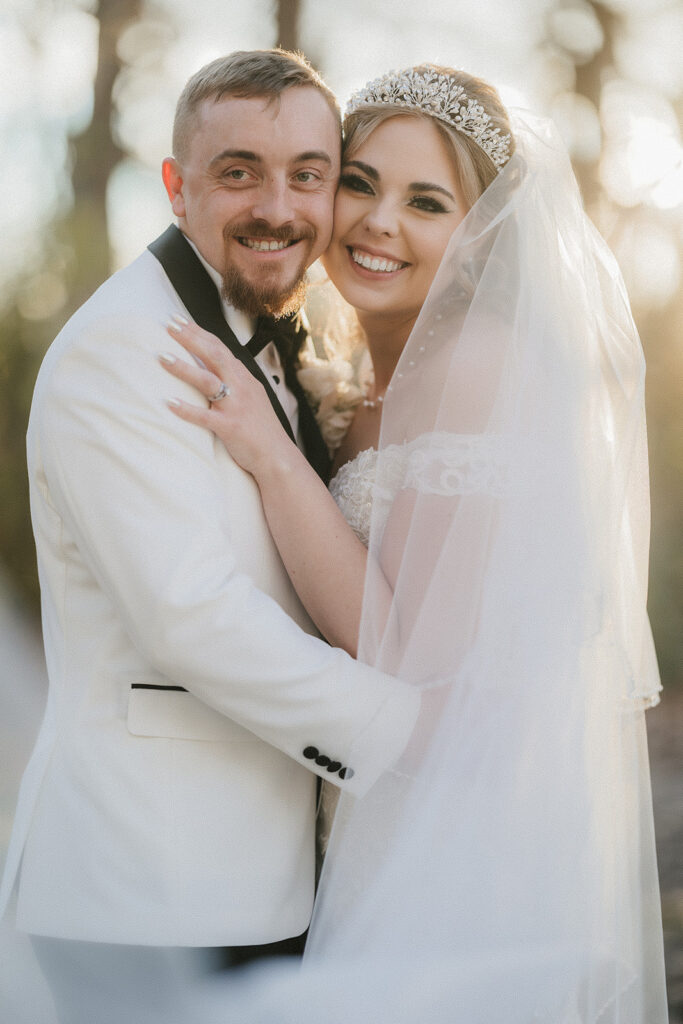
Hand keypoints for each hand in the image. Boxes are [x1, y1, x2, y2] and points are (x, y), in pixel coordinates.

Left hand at [160, 315, 295, 478]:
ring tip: (162, 357)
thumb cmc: (260, 428)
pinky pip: (205, 417)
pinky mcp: (230, 427)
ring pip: (208, 381)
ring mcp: (236, 406)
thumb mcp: (250, 397)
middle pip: (214, 355)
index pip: (219, 347)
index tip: (177, 320)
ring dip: (184, 368)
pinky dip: (187, 410)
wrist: (277, 456)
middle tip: (168, 326)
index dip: (198, 332)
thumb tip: (211, 366)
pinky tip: (169, 403)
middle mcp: (240, 387)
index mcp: (243, 378)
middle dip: (191, 338)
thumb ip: (233, 380)